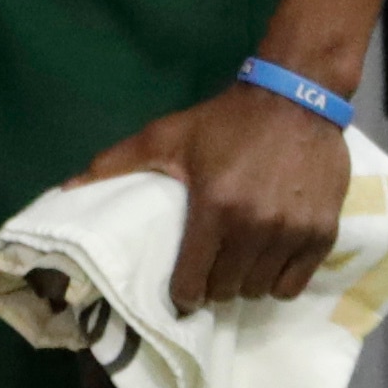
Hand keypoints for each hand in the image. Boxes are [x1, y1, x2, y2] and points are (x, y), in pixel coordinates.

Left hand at [77, 78, 347, 313]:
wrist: (296, 96)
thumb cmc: (227, 121)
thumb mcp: (168, 136)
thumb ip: (115, 162)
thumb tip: (65, 189)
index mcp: (214, 209)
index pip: (191, 285)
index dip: (183, 292)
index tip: (183, 286)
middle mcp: (255, 227)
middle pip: (226, 292)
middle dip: (214, 286)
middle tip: (211, 268)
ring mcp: (292, 233)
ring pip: (259, 291)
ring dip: (245, 284)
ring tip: (240, 263)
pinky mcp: (322, 234)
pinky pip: (293, 284)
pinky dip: (279, 280)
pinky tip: (270, 260)